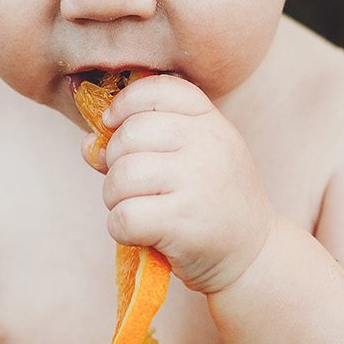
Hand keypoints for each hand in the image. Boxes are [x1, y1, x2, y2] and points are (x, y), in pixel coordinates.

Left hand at [88, 74, 275, 294]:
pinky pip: (124, 216)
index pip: (157, 89)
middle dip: (115, 164)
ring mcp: (197, 181)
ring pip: (121, 176)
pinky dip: (121, 229)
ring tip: (137, 210)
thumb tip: (89, 144)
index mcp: (210, 122)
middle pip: (129, 135)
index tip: (113, 126)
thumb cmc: (212, 203)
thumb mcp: (190, 161)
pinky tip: (142, 234)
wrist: (253, 255)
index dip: (124, 104)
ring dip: (115, 199)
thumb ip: (142, 145)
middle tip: (133, 188)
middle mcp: (207, 144)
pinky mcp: (183, 220)